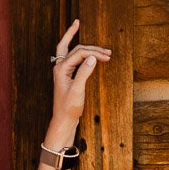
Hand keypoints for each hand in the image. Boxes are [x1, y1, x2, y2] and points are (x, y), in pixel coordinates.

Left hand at [49, 18, 110, 135]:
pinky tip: (93, 56)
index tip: (107, 57)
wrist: (63, 120)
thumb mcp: (77, 90)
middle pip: (77, 49)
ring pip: (75, 52)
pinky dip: (85, 55)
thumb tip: (93, 57)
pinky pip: (75, 59)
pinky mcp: (67, 76)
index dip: (94, 53)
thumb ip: (84, 73)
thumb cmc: (68, 108)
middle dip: (93, 48)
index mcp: (61, 69)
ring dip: (89, 49)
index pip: (80, 53)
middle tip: (108, 51)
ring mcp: (63, 71)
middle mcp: (60, 67)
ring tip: (105, 51)